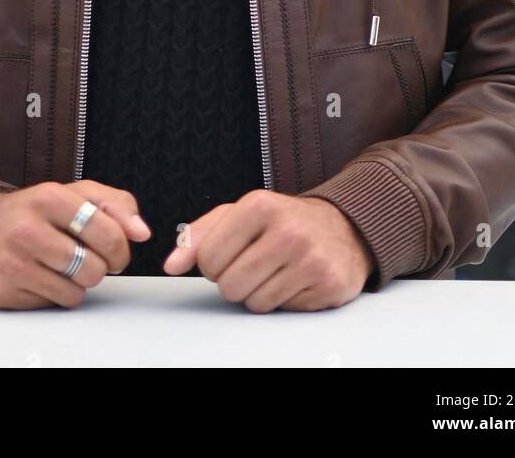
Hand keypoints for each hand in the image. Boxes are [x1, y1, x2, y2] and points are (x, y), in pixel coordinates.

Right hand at [0, 179, 150, 308]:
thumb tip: (142, 233)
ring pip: (75, 292)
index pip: (109, 234)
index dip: (120, 249)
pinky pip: (51, 304)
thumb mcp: (73, 194)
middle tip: (85, 258)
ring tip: (61, 265)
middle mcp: (28, 229)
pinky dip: (53, 294)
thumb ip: (115, 204)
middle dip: (98, 267)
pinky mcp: (2, 291)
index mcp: (50, 198)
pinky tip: (39, 276)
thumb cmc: (31, 212)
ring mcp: (12, 263)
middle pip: (94, 269)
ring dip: (76, 283)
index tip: (114, 251)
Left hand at [162, 189, 375, 311]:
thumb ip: (199, 235)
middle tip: (253, 263)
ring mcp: (310, 259)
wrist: (343, 227)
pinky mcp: (327, 284)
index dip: (214, 263)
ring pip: (254, 303)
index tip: (230, 252)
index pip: (209, 257)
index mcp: (260, 205)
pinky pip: (282, 309)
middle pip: (230, 285)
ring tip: (274, 270)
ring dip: (258, 292)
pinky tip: (294, 278)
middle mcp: (287, 230)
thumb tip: (171, 264)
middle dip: (235, 280)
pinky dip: (282, 299)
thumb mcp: (239, 214)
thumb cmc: (282, 221)